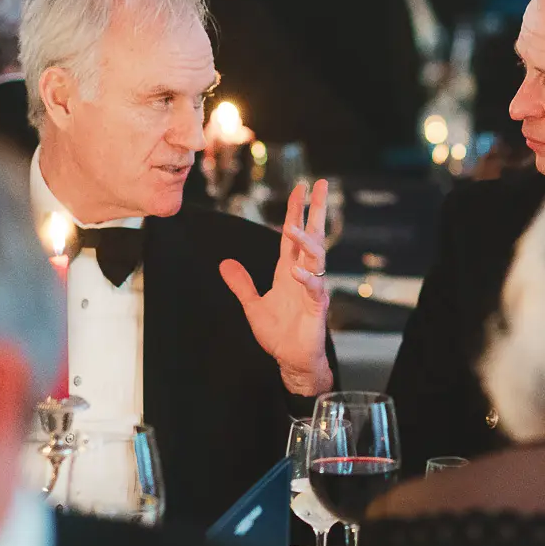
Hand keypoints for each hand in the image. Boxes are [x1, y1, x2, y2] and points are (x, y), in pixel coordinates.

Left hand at [220, 180, 333, 396]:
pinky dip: (306, 279)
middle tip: (320, 185)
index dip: (295, 212)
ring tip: (294, 226)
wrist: (292, 360)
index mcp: (288, 270)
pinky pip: (314, 288)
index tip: (299, 189)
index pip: (292, 235)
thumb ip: (241, 284)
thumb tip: (224, 263)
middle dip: (316, 210)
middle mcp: (303, 274)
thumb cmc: (278, 334)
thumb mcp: (252, 305)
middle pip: (312, 236)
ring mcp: (312, 288)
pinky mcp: (317, 307)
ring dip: (305, 241)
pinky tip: (296, 272)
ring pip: (315, 258)